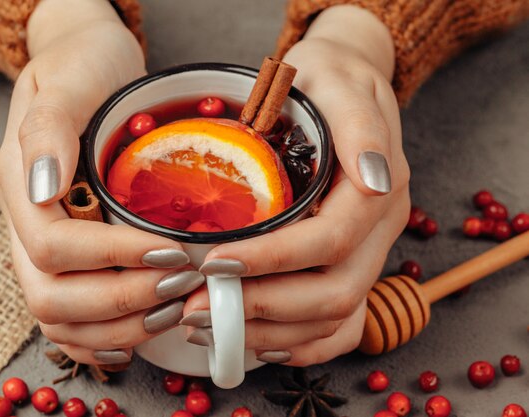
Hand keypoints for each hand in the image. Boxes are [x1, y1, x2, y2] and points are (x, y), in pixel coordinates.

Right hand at [0, 0, 201, 365]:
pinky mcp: (66, 264)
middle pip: (53, 298)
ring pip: (61, 321)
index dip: (112, 258)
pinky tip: (143, 333)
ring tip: (177, 309)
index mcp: (22, 189)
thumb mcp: (68, 83)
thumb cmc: (83, 71)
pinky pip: (71, 324)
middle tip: (184, 284)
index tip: (172, 251)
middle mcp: (26, 228)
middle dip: (122, 301)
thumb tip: (44, 188)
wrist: (86, 69)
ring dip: (121, 327)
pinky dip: (104, 340)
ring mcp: (42, 251)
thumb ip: (49, 130)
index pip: (52, 247)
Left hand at [182, 5, 409, 365]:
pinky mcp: (352, 267)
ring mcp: (370, 254)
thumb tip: (372, 179)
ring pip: (333, 318)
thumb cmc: (330, 82)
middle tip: (196, 307)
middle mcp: (381, 231)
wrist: (346, 87)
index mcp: (381, 189)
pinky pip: (338, 325)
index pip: (330, 240)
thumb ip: (359, 125)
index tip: (213, 262)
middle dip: (260, 307)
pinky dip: (299, 343)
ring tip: (207, 324)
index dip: (273, 260)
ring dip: (268, 331)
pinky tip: (256, 340)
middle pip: (333, 292)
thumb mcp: (340, 81)